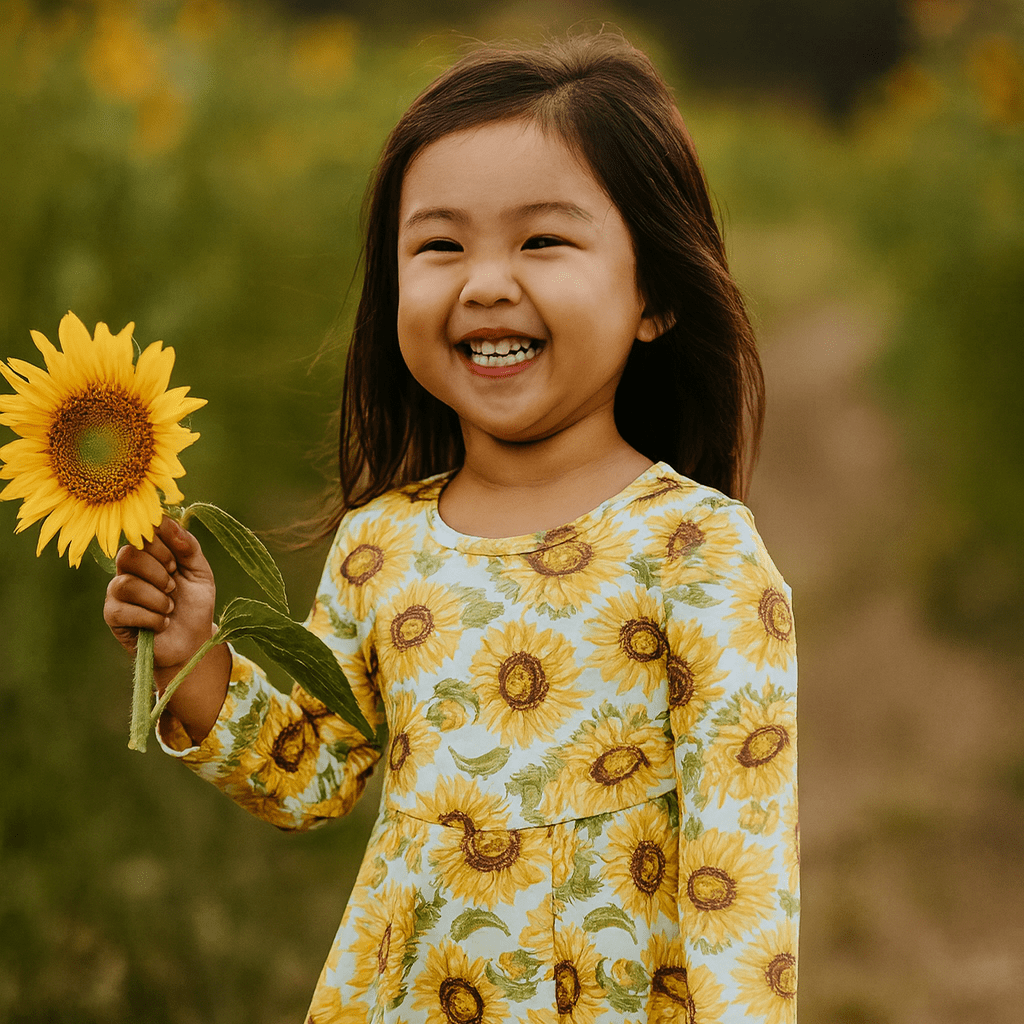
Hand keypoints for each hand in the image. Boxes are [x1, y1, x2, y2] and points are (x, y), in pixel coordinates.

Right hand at [105, 516, 215, 675]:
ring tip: (169, 608)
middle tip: (173, 587)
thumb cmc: (194, 604)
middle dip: (159, 572)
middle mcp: (129, 569)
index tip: (177, 563)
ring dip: (157, 598)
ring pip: (126, 583)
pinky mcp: (113, 615)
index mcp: (150, 554)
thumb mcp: (200, 572)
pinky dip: (150, 618)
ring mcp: (118, 591)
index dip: (161, 545)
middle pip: (129, 554)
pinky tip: (161, 623)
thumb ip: (188, 546)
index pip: (142, 534)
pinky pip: (123, 609)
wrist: (193, 641)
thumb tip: (167, 522)